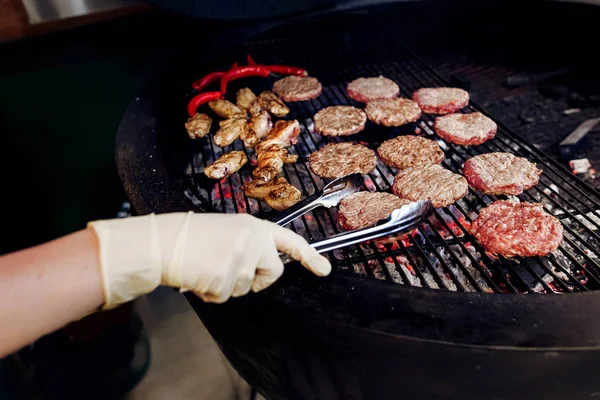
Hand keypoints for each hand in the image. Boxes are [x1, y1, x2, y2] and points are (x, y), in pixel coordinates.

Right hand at [89, 212, 330, 307]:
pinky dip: (211, 293)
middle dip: (257, 280)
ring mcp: (240, 257)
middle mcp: (252, 239)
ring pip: (246, 287)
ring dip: (228, 285)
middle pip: (273, 272)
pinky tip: (199, 276)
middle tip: (231, 272)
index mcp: (254, 227)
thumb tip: (266, 266)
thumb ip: (251, 244)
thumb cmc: (192, 237)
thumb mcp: (228, 230)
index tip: (324, 269)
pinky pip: (225, 296)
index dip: (309, 255)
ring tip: (207, 266)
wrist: (162, 241)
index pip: (290, 240)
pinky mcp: (225, 276)